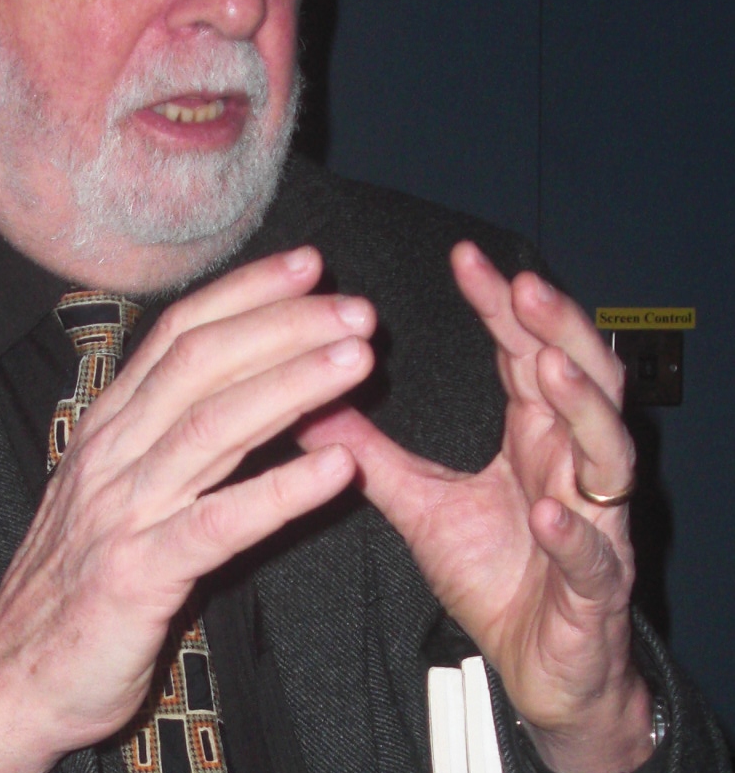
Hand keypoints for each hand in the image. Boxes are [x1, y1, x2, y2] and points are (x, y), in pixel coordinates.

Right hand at [0, 247, 371, 772]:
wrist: (14, 670)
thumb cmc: (75, 576)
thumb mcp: (111, 485)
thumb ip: (166, 435)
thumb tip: (239, 382)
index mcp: (110, 424)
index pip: (178, 334)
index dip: (245, 293)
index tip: (306, 268)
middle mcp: (114, 450)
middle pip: (201, 364)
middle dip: (283, 326)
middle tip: (354, 310)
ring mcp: (124, 508)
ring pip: (213, 426)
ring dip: (290, 387)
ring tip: (355, 362)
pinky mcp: (140, 572)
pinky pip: (220, 522)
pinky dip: (280, 490)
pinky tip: (337, 470)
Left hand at [299, 241, 651, 772]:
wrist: (533, 662)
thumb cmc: (492, 572)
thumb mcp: (419, 502)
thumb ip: (372, 450)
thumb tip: (312, 399)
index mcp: (533, 434)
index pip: (523, 351)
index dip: (501, 305)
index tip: (465, 258)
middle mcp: (570, 462)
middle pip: (584, 378)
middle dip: (559, 329)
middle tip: (523, 286)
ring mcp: (592, 518)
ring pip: (608, 450)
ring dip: (580, 407)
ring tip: (543, 368)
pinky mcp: (595, 584)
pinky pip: (593, 551)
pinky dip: (572, 527)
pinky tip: (545, 505)